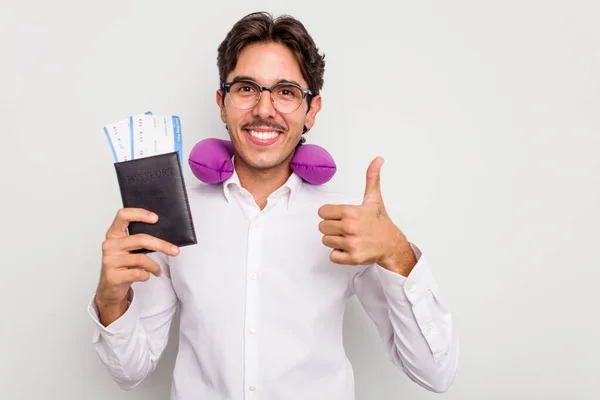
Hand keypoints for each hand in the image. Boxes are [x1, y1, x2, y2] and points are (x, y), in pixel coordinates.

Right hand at [95, 208, 179, 324]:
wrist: (110, 287)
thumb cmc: (123, 264)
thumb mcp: (128, 249)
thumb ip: (139, 240)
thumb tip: (164, 233)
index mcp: (113, 234)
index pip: (123, 216)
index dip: (140, 214)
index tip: (155, 218)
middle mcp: (110, 245)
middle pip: (140, 239)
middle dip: (161, 245)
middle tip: (174, 250)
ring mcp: (110, 261)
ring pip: (142, 259)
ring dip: (154, 266)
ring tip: (158, 270)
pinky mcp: (113, 276)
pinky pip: (138, 273)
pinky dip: (147, 275)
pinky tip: (146, 275)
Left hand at [318, 157, 415, 274]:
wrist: (391, 244)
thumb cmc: (380, 222)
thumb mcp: (374, 199)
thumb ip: (372, 178)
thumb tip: (378, 159)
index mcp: (351, 212)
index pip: (322, 212)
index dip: (330, 214)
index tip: (341, 216)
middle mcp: (350, 227)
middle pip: (322, 227)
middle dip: (332, 227)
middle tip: (346, 228)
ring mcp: (351, 243)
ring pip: (326, 240)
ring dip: (335, 240)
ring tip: (349, 237)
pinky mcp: (352, 257)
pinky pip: (332, 255)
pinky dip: (338, 254)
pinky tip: (350, 248)